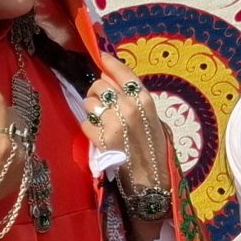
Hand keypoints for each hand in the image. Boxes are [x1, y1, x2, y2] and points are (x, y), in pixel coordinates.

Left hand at [82, 63, 172, 190]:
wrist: (151, 181)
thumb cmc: (155, 151)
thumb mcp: (153, 120)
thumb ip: (137, 102)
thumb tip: (115, 82)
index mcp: (146, 101)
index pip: (124, 73)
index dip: (110, 63)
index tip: (101, 58)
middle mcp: (130, 107)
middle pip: (100, 85)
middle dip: (96, 92)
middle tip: (101, 102)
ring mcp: (114, 122)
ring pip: (89, 103)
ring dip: (91, 110)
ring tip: (100, 121)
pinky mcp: (101, 138)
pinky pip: (85, 123)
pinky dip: (89, 129)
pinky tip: (99, 137)